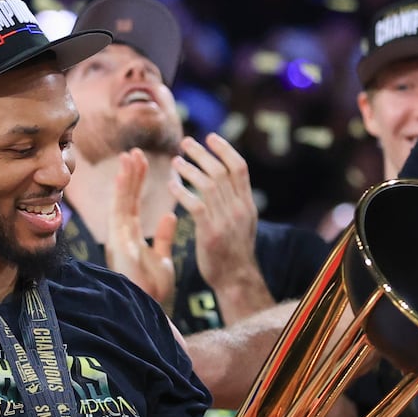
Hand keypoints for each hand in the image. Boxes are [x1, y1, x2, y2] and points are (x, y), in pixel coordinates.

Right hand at [103, 149, 176, 308]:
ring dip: (125, 178)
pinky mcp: (118, 243)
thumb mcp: (162, 259)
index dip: (137, 182)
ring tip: (131, 155)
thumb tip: (169, 215)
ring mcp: (118, 239)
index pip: (133, 204)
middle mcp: (121, 235)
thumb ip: (163, 237)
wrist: (150, 310)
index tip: (142, 162)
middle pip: (125, 198)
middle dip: (130, 174)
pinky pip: (120, 213)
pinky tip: (125, 175)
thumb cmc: (153, 291)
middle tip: (135, 151)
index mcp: (131, 237)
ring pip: (121, 201)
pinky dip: (121, 193)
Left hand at [169, 134, 271, 319]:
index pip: (239, 167)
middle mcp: (239, 208)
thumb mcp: (243, 223)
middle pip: (221, 171)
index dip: (225, 149)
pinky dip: (182, 191)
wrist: (235, 280)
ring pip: (208, 184)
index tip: (211, 137)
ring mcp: (226, 220)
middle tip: (185, 142)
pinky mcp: (211, 232)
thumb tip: (228, 180)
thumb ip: (236, 201)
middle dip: (202, 153)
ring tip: (175, 160)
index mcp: (247, 204)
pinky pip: (195, 205)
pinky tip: (170, 185)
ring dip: (189, 169)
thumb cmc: (234, 252)